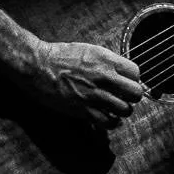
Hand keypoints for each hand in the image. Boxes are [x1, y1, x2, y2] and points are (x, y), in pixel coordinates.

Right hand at [25, 39, 144, 126]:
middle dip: (132, 96)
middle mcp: (104, 77)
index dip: (133, 79)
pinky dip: (111, 122)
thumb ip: (107, 61)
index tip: (126, 82)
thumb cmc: (60, 56)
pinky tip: (106, 118)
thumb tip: (122, 73)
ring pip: (125, 110)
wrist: (37, 66)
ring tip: (115, 109)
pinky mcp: (83, 109)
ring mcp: (94, 94)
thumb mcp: (89, 51)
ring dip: (122, 111)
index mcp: (106, 60)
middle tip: (124, 97)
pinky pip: (108, 122)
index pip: (136, 72)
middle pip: (136, 93)